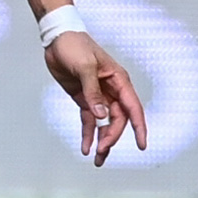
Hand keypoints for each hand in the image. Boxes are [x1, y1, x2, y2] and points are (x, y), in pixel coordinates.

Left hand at [45, 31, 147, 166]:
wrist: (56, 38)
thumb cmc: (74, 46)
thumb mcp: (84, 66)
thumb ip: (92, 92)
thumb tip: (101, 116)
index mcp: (118, 81)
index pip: (133, 108)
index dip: (138, 127)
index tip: (141, 145)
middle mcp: (111, 90)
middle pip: (117, 120)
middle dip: (111, 137)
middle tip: (102, 151)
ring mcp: (97, 96)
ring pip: (104, 123)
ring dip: (102, 140)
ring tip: (97, 160)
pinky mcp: (83, 98)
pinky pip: (89, 120)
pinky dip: (87, 134)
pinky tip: (85, 147)